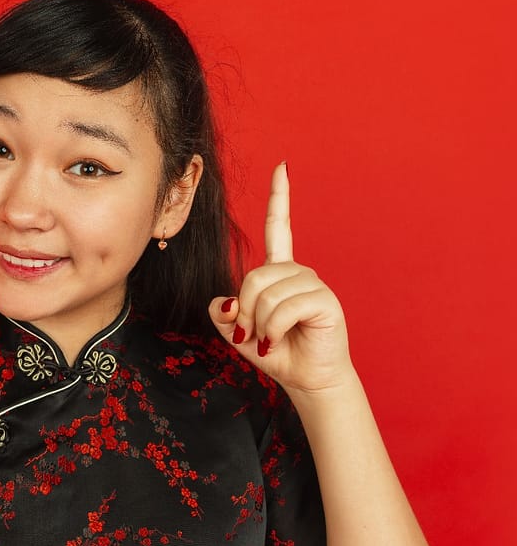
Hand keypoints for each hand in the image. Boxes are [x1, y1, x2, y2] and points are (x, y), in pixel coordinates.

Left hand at [209, 163, 352, 394]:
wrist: (306, 379)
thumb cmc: (275, 352)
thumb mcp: (236, 333)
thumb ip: (221, 314)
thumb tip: (224, 302)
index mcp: (278, 271)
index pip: (277, 228)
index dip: (279, 198)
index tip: (282, 167)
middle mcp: (297, 272)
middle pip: (253, 276)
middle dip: (244, 310)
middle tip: (252, 333)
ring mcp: (313, 284)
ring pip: (266, 293)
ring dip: (260, 324)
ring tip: (271, 338)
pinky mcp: (325, 301)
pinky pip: (284, 307)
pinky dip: (274, 329)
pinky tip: (281, 339)